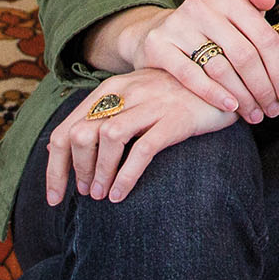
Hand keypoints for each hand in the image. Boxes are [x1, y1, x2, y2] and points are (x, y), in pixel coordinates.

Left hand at [44, 68, 236, 206]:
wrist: (224, 82)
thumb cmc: (176, 98)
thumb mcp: (137, 100)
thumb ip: (109, 119)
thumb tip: (75, 158)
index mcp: (111, 89)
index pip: (66, 129)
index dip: (54, 167)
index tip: (56, 197)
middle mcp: (127, 92)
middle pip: (81, 134)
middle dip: (76, 171)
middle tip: (86, 193)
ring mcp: (152, 103)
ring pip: (107, 138)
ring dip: (98, 173)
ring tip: (101, 195)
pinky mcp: (175, 118)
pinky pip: (142, 150)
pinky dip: (125, 176)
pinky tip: (120, 194)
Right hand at [113, 0, 278, 122]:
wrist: (157, 33)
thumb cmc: (210, 28)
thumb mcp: (234, 12)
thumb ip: (256, 2)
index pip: (263, 36)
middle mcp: (202, 6)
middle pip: (244, 54)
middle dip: (263, 88)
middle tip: (272, 110)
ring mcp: (178, 24)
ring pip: (220, 68)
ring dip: (242, 96)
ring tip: (254, 114)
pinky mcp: (158, 45)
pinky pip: (190, 75)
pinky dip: (213, 94)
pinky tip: (230, 107)